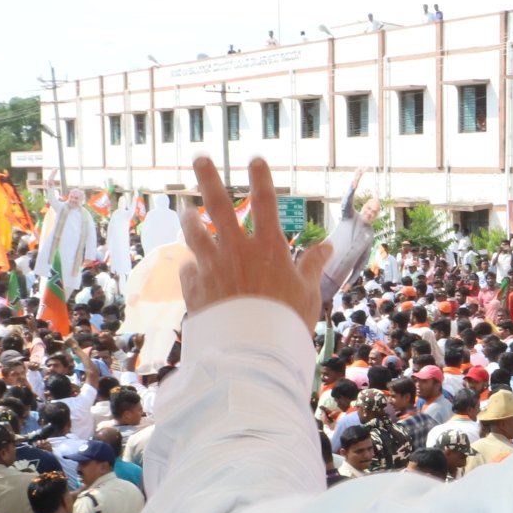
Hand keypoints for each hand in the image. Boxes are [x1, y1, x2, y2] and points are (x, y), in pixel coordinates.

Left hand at [179, 157, 333, 332]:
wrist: (252, 354)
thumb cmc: (286, 323)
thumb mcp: (307, 293)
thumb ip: (312, 266)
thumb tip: (326, 246)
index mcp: (268, 248)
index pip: (265, 204)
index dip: (260, 179)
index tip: (255, 159)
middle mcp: (236, 251)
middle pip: (218, 205)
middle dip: (209, 179)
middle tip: (200, 158)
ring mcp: (212, 268)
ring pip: (194, 233)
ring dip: (189, 220)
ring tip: (186, 212)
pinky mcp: (194, 289)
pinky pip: (189, 271)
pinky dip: (192, 267)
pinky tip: (192, 267)